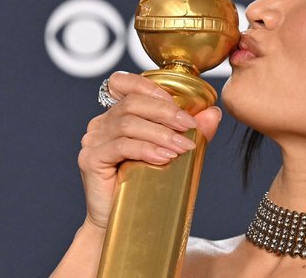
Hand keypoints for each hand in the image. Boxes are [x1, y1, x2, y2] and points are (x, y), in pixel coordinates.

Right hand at [78, 71, 221, 230]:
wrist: (125, 222)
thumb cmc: (148, 184)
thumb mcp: (174, 150)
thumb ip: (192, 130)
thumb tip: (214, 113)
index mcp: (117, 114)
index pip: (124, 83)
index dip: (151, 88)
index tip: (178, 104)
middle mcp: (101, 123)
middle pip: (133, 103)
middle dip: (166, 112)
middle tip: (190, 126)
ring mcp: (93, 141)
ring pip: (128, 124)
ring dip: (161, 133)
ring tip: (182, 147)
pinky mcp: (91, 160)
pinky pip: (121, 146)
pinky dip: (146, 149)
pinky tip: (164, 157)